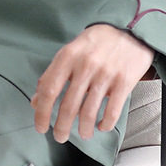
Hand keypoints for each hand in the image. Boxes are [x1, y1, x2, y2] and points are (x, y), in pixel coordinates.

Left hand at [31, 25, 154, 143]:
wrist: (129, 28)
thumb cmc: (96, 42)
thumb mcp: (70, 51)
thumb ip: (53, 75)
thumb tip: (36, 101)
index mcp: (68, 56)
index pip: (49, 90)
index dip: (42, 112)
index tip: (41, 126)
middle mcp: (86, 65)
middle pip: (68, 106)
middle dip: (61, 127)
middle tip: (60, 137)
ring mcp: (106, 74)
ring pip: (89, 112)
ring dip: (83, 129)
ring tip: (83, 134)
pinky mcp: (125, 81)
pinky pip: (112, 111)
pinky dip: (105, 124)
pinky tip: (101, 126)